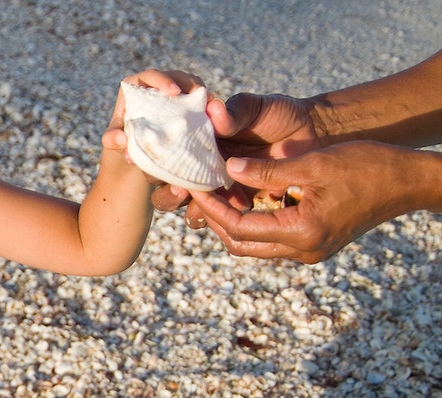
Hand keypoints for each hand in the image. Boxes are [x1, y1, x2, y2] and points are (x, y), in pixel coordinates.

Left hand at [103, 69, 217, 212]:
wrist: (135, 155)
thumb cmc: (121, 142)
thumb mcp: (113, 141)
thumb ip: (112, 139)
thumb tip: (121, 139)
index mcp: (136, 87)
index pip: (149, 76)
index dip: (163, 80)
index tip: (174, 92)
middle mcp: (158, 87)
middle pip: (178, 78)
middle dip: (190, 84)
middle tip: (200, 97)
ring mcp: (175, 96)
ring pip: (193, 88)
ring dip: (202, 97)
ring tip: (210, 109)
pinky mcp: (188, 107)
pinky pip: (201, 104)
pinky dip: (207, 110)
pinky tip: (213, 122)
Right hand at [152, 92, 324, 226]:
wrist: (313, 135)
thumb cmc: (279, 115)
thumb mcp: (256, 106)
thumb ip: (235, 110)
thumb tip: (214, 113)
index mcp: (194, 145)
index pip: (161, 158)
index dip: (153, 164)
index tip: (162, 165)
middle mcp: (199, 171)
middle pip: (167, 190)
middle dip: (168, 193)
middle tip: (182, 189)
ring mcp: (219, 192)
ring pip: (191, 211)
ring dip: (193, 210)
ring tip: (204, 205)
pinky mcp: (240, 207)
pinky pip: (223, 222)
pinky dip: (224, 220)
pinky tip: (238, 208)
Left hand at [190, 141, 420, 263]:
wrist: (409, 181)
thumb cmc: (368, 166)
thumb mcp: (314, 164)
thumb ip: (268, 170)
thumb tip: (229, 168)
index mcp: (302, 233)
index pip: (240, 228)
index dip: (212, 208)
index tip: (195, 188)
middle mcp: (304, 250)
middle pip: (241, 244)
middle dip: (216, 219)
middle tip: (198, 191)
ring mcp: (309, 250)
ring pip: (255, 244)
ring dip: (232, 222)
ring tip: (215, 192)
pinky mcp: (314, 243)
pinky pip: (272, 238)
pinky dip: (252, 221)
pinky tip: (242, 196)